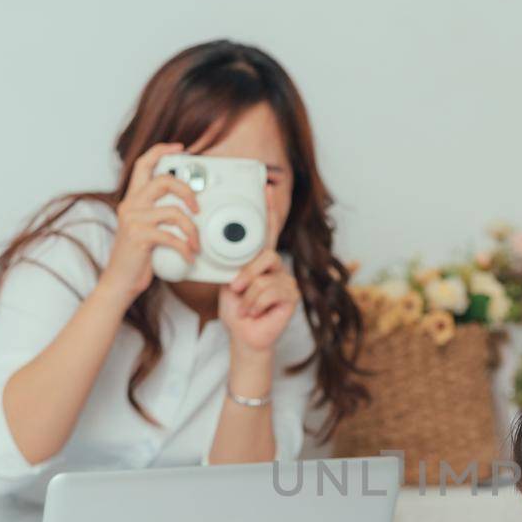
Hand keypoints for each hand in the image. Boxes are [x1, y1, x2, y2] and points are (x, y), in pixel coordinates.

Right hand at [96, 142, 201, 304]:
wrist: (119, 282)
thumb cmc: (136, 258)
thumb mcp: (145, 230)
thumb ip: (158, 215)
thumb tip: (187, 209)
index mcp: (132, 200)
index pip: (143, 164)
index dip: (161, 151)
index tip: (180, 148)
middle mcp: (130, 205)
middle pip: (163, 181)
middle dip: (187, 191)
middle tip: (198, 209)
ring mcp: (133, 220)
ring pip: (174, 211)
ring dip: (192, 229)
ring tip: (195, 243)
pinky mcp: (139, 237)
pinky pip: (172, 236)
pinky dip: (186, 248)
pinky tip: (189, 256)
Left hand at [219, 185, 300, 352]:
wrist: (243, 335)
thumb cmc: (236, 309)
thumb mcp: (229, 283)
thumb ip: (235, 266)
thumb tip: (231, 260)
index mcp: (260, 260)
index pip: (267, 230)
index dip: (268, 208)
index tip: (266, 186)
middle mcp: (276, 267)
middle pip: (266, 254)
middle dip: (246, 274)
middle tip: (235, 289)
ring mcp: (286, 281)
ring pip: (265, 277)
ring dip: (248, 295)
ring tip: (245, 306)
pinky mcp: (292, 296)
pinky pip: (270, 291)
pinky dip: (256, 304)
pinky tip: (255, 312)